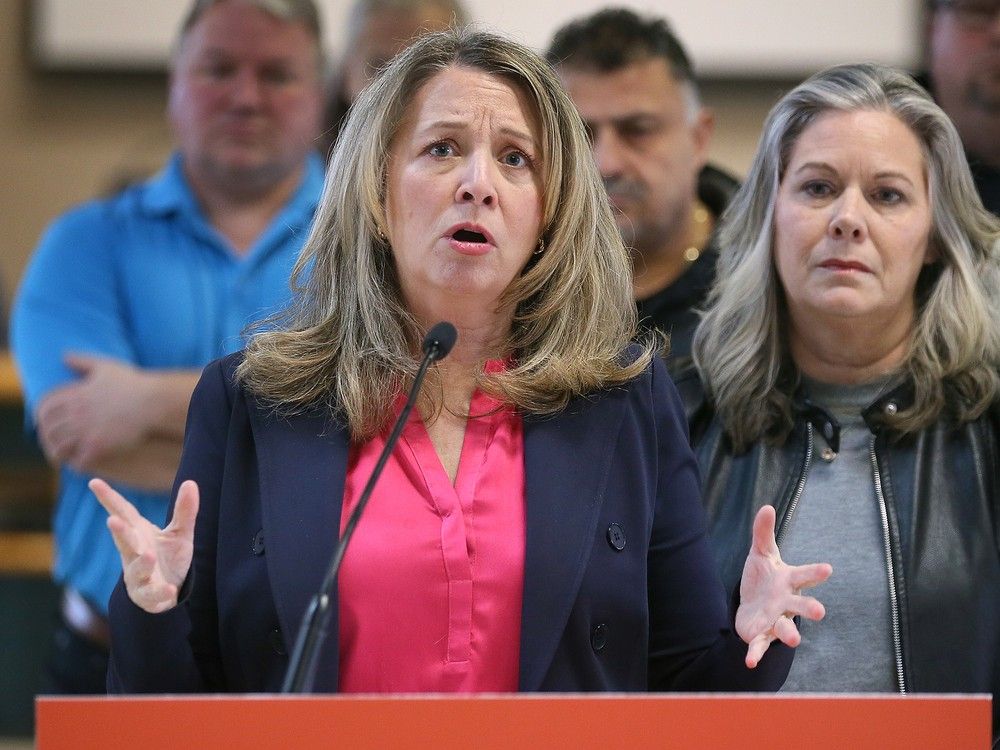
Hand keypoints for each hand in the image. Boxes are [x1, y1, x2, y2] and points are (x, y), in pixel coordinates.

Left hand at [37, 354, 150, 468]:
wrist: (153, 402)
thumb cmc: (133, 383)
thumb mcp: (105, 366)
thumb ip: (82, 361)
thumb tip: (64, 357)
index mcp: (75, 395)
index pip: (44, 408)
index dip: (41, 417)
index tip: (43, 423)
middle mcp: (76, 414)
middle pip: (49, 429)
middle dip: (47, 437)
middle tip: (52, 443)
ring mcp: (86, 431)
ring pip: (60, 447)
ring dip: (58, 453)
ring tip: (62, 458)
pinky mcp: (99, 446)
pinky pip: (79, 460)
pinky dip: (77, 464)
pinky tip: (81, 464)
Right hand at [90, 477, 198, 612]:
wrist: (169, 593)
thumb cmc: (168, 559)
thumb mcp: (179, 533)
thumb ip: (185, 511)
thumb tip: (190, 482)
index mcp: (138, 534)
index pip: (123, 513)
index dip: (109, 498)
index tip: (94, 482)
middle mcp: (134, 553)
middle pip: (125, 541)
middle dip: (119, 532)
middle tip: (112, 520)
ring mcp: (138, 575)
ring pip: (136, 569)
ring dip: (141, 563)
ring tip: (149, 555)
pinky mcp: (147, 595)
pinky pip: (152, 594)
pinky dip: (160, 593)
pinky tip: (169, 590)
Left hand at [735, 505, 831, 667]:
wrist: (752, 604)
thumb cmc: (763, 577)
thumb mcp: (762, 554)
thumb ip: (763, 533)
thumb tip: (767, 507)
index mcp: (788, 581)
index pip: (804, 575)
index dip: (815, 572)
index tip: (828, 568)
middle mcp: (786, 602)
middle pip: (800, 606)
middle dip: (810, 608)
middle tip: (820, 612)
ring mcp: (775, 620)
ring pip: (785, 628)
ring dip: (790, 634)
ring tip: (795, 640)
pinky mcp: (761, 634)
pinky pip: (760, 646)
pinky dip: (756, 654)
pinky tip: (750, 662)